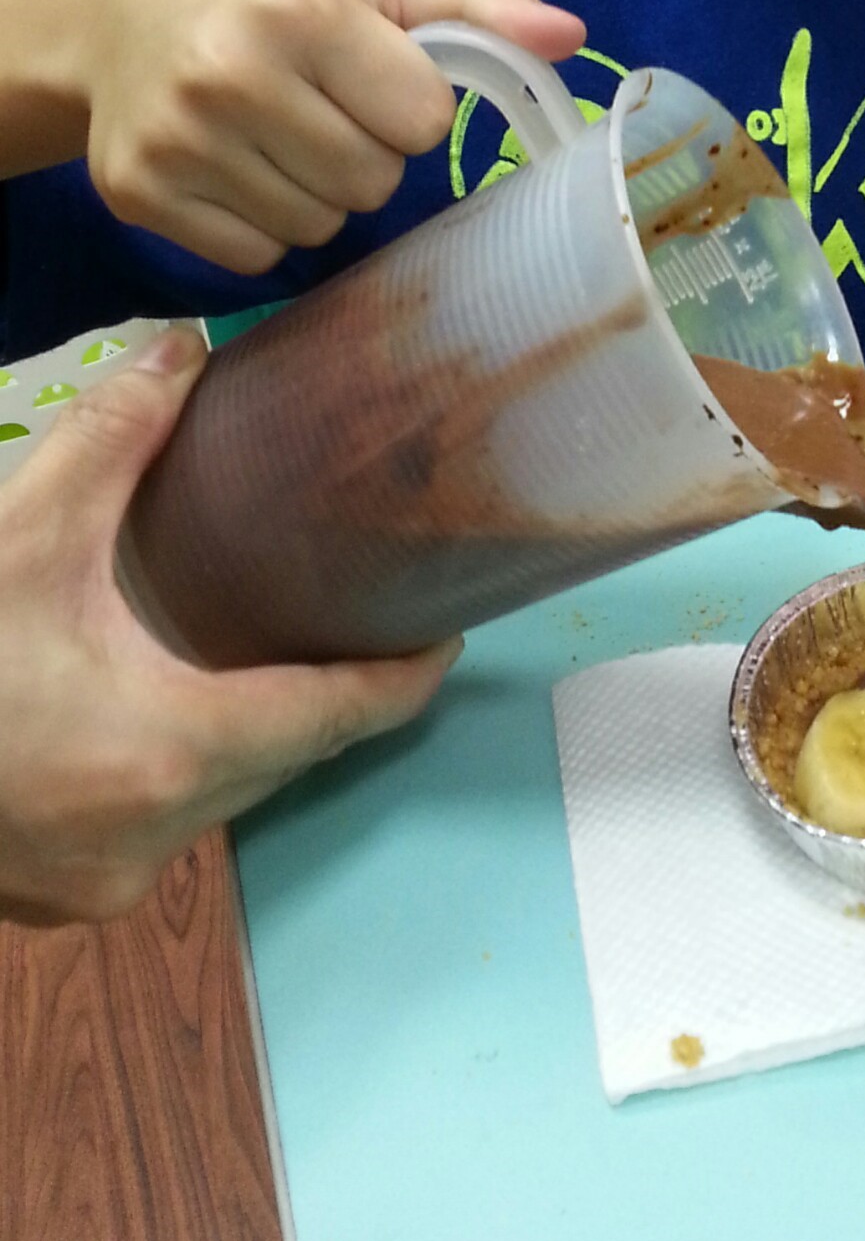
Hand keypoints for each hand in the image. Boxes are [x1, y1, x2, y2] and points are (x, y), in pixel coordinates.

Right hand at [0, 327, 459, 923]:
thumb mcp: (20, 537)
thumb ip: (113, 436)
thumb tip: (183, 346)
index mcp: (170, 753)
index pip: (334, 719)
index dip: (400, 678)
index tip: (446, 635)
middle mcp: (155, 838)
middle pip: (280, 759)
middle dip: (321, 693)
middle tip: (351, 617)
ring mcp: (108, 882)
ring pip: (219, 797)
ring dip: (242, 731)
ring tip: (260, 648)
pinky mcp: (66, 895)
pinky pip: (159, 824)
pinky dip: (175, 766)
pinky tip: (158, 707)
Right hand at [65, 0, 583, 272]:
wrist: (113, 20)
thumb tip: (569, 36)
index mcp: (299, 7)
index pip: (422, 118)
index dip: (407, 101)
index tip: (367, 73)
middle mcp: (229, 73)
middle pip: (372, 182)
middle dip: (363, 152)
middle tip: (316, 106)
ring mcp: (178, 142)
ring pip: (319, 227)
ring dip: (316, 192)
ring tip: (274, 134)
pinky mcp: (141, 196)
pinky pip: (257, 257)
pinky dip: (261, 225)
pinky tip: (233, 168)